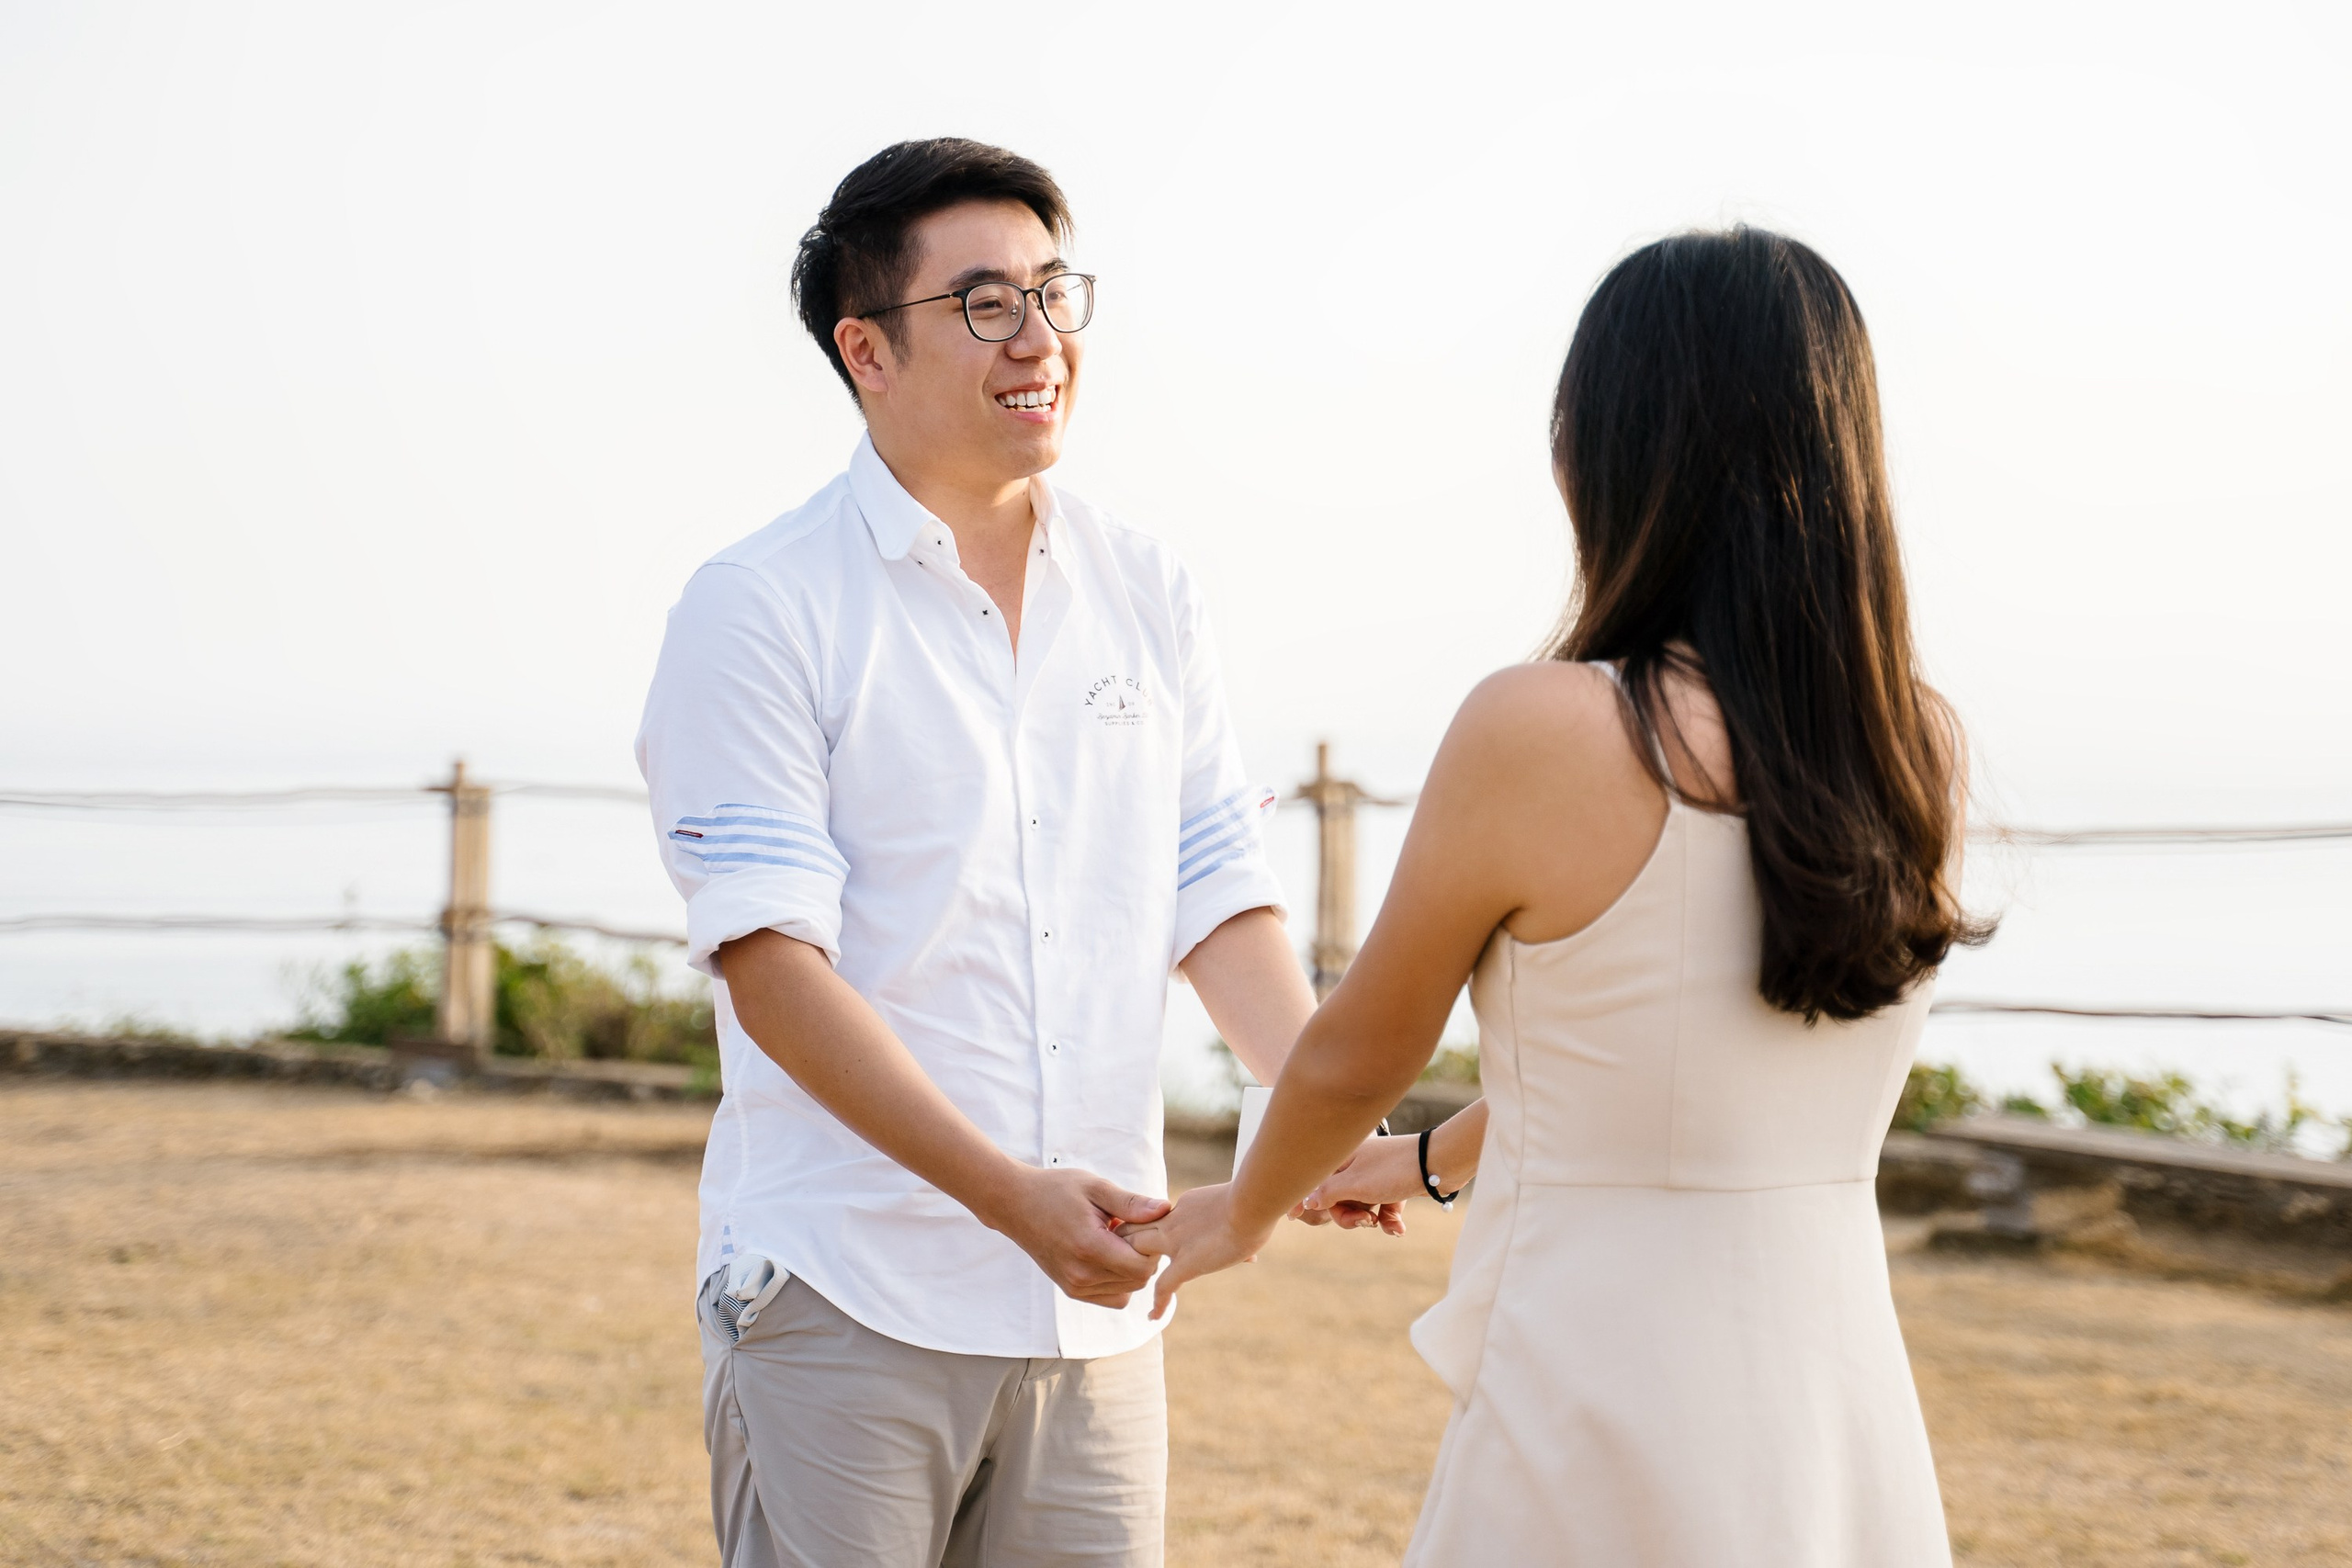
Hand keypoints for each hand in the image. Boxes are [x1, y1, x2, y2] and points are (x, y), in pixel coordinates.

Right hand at [983, 1166, 1170, 1308]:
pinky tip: (1108, 1254)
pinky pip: (1112, 1297)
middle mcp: (1081, 1275)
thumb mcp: (1096, 1187)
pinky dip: (1118, 1280)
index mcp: (1089, 1248)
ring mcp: (1075, 1287)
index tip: (1139, 1224)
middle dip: (1143, 1257)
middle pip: (1138, 1280)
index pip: (1143, 1267)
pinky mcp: (1072, 1291)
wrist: (1015, 1204)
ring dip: (1131, 1268)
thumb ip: (1131, 1203)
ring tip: (1115, 1240)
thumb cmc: (1056, 1190)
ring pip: (1128, 1291)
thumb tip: (1165, 1209)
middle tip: (1128, 1229)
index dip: (1151, 1247)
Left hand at [1118, 1181, 1277, 1318]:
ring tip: (1123, 1283)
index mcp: (1186, 1205)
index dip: (1148, 1226)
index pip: (1160, 1217)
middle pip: (1135, 1227)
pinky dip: (1158, 1303)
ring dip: (1130, 1266)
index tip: (1146, 1236)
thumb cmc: (1255, 1200)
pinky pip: (1163, 1286)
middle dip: (1123, 1240)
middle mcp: (1174, 1221)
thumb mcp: (1240, 1205)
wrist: (1251, 1204)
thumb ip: (1237, 1223)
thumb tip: (1249, 1248)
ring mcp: (1176, 1243)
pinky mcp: (1186, 1263)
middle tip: (1116, 1256)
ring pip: (1136, 1251)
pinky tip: (1153, 1316)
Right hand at [1300, 1131, 1422, 1231]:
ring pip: (1360, 1205)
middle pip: (1337, 1198)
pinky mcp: (1393, 1185)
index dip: (1304, 1198)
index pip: (1315, 1179)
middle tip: (1364, 1221)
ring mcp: (1375, 1175)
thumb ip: (1328, 1193)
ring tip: (1383, 1223)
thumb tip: (1308, 1200)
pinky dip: (1388, 1220)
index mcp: (1342, 1157)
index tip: (1292, 1216)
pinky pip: (1382, 1207)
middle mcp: (1356, 1164)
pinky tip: (1399, 1228)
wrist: (1438, 1164)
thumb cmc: (1393, 1169)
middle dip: (1348, 1215)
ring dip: (1370, 1220)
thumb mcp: (1355, 1185)